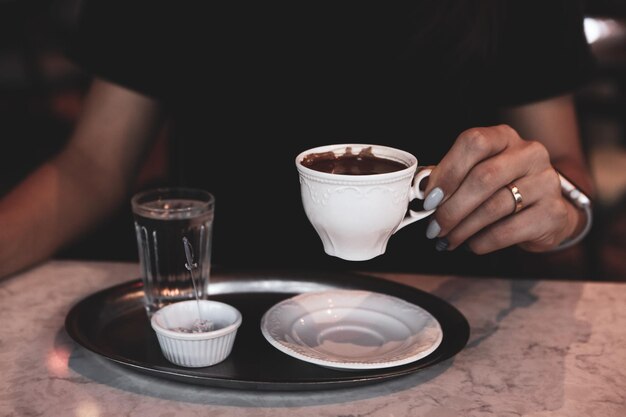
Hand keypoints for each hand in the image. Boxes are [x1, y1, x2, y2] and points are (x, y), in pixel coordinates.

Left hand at [422, 124, 578, 252]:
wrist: (545, 212)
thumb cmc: (501, 190)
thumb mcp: (477, 173)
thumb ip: (451, 177)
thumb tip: (419, 192)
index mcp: (504, 137)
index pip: (474, 143)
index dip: (448, 171)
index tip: (430, 198)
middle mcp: (529, 153)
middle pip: (483, 178)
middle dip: (451, 208)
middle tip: (434, 227)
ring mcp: (546, 182)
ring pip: (494, 207)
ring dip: (462, 228)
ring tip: (447, 239)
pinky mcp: (552, 213)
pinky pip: (507, 230)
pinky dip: (482, 241)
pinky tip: (471, 244)